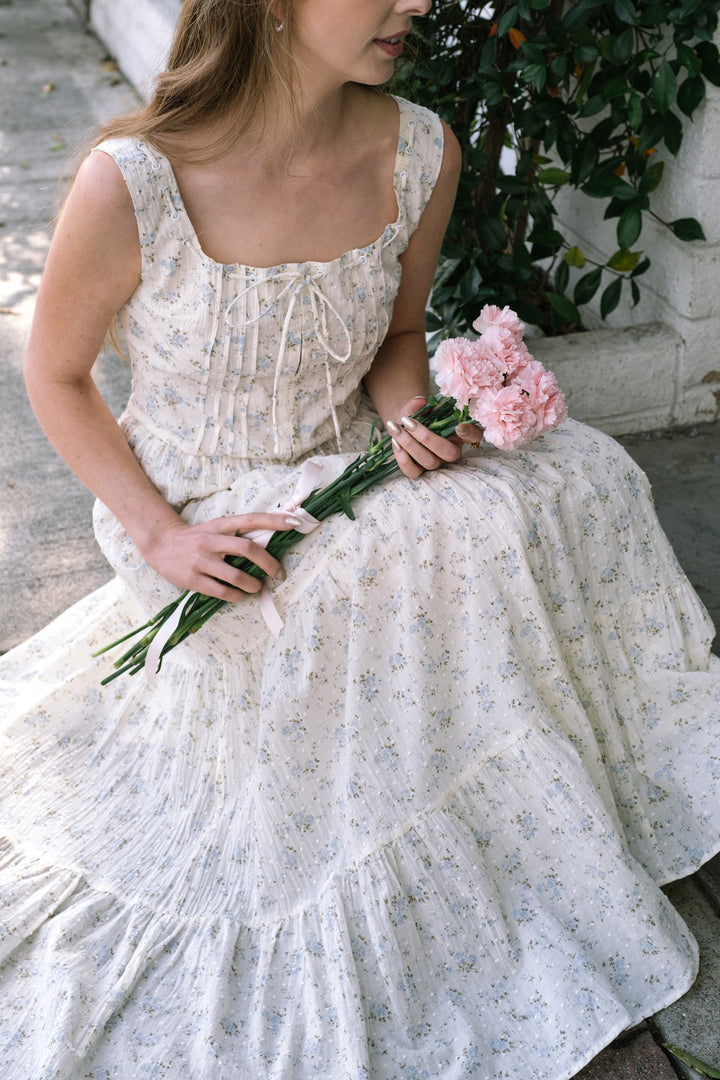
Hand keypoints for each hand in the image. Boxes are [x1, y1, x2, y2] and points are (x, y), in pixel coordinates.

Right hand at [139, 512, 294, 601]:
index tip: (295, 522)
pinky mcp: (193, 579)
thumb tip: (270, 542)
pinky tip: (240, 595)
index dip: (274, 521)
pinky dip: (237, 596)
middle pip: (248, 549)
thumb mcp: (215, 528)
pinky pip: (222, 592)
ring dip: (253, 585)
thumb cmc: (196, 537)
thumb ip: (238, 533)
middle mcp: (211, 541)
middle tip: (279, 574)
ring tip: (257, 587)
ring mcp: (201, 560)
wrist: (161, 544)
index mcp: (220, 525)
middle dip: (269, 564)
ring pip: (237, 576)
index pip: (251, 520)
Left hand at [385, 397, 482, 478]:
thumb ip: (419, 403)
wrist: (403, 424)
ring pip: (429, 462)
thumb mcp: (420, 406)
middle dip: (426, 437)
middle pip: (449, 453)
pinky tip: (395, 443)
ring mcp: (436, 463)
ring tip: (395, 428)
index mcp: (459, 433)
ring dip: (410, 444)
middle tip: (408, 422)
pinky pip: (413, 472)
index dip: (470, 433)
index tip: (459, 426)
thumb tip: (420, 402)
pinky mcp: (419, 471)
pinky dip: (402, 458)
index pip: (475, 435)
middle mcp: (451, 451)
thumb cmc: (418, 415)